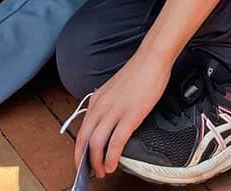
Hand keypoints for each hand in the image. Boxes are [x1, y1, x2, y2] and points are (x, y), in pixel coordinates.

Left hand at [74, 51, 171, 176]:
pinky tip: (112, 165)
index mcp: (97, 100)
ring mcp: (114, 111)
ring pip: (96, 143)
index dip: (79, 149)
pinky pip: (116, 142)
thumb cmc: (138, 74)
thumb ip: (108, 106)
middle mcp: (101, 106)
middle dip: (84, 160)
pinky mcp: (130, 115)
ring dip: (97, 162)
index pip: (81, 130)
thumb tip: (107, 123)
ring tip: (102, 171)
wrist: (151, 59)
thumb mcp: (115, 90)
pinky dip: (111, 157)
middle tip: (90, 172)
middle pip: (84, 139)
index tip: (82, 161)